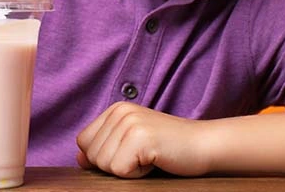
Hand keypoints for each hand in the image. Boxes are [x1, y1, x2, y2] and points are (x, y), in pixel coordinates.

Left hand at [76, 102, 211, 177]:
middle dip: (116, 165)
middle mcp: (119, 111)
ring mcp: (129, 122)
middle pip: (92, 155)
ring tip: (150, 157)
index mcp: (114, 109)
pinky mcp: (140, 137)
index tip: (132, 153)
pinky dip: (137, 174)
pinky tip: (154, 161)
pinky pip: (120, 170)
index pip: (83, 142)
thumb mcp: (131, 144)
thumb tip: (79, 159)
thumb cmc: (169, 149)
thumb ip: (105, 148)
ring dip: (128, 170)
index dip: (104, 157)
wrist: (204, 145)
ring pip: (104, 165)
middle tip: (144, 156)